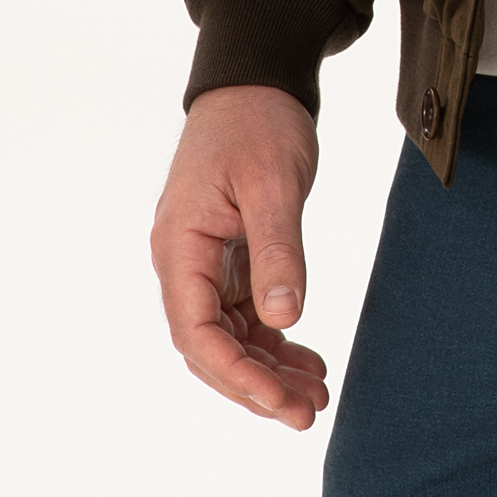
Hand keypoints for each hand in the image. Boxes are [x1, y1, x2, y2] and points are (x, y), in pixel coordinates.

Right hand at [150, 85, 328, 429]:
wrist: (255, 83)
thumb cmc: (258, 123)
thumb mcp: (274, 184)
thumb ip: (278, 250)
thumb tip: (283, 318)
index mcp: (180, 246)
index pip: (195, 332)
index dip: (235, 374)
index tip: (278, 400)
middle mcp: (183, 262)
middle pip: (210, 347)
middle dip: (255, 386)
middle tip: (308, 413)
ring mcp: (204, 264)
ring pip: (229, 337)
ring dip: (268, 370)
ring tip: (316, 396)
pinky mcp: (228, 259)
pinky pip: (244, 315)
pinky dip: (274, 341)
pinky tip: (307, 360)